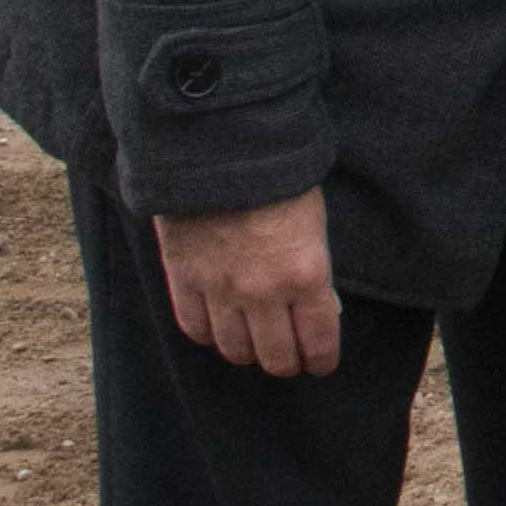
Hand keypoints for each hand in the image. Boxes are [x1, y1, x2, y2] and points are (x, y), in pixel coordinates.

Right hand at [154, 189, 342, 377]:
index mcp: (306, 275)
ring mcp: (220, 289)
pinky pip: (194, 328)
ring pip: (235, 350)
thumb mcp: (314, 223)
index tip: (320, 362)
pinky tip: (218, 326)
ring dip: (247, 352)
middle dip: (287, 362)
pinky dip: (208, 334)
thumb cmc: (278, 175)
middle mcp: (264, 292)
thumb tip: (315, 307)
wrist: (221, 143)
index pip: (318, 343)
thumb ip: (312, 270)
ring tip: (253, 343)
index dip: (321, 360)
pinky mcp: (184, 278)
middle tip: (289, 357)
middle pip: (276, 358)